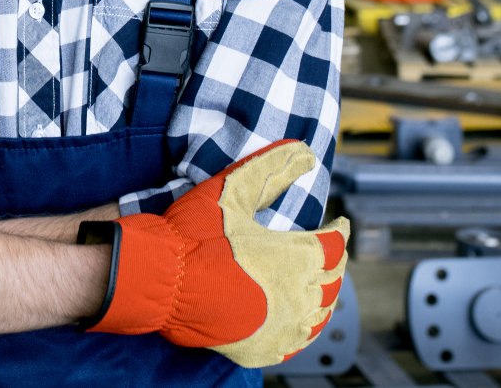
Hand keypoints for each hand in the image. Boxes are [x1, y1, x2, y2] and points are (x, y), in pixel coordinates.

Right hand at [81, 140, 348, 366]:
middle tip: (328, 251)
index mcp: (299, 257)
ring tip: (316, 284)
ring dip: (323, 296)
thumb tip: (306, 152)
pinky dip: (305, 327)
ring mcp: (284, 328)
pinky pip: (298, 342)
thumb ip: (272, 168)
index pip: (336, 244)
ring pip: (320, 314)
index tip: (338, 223)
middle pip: (333, 280)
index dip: (339, 230)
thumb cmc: (195, 236)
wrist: (161, 281)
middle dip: (333, 262)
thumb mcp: (232, 190)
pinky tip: (297, 319)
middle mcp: (300, 296)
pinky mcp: (265, 349)